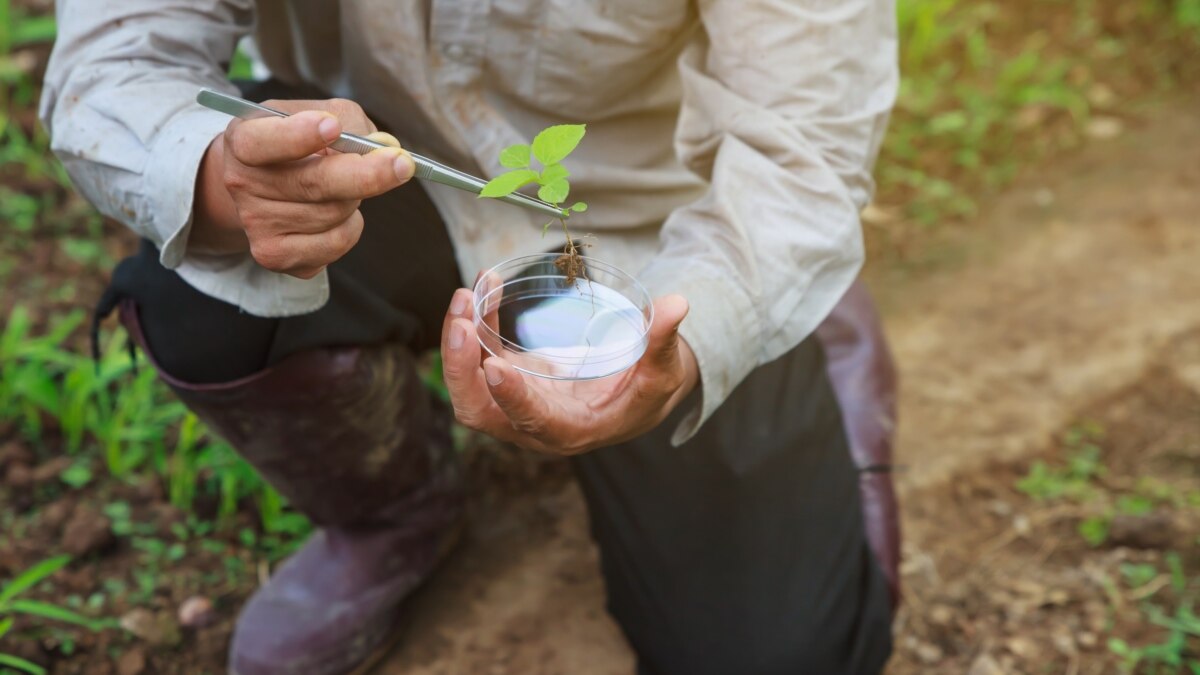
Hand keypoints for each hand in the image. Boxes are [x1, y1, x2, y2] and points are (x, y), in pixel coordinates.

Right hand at [190, 98, 414, 278]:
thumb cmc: (294, 145)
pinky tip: (336, 213)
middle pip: (312, 184)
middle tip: (402, 164)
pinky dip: (351, 226)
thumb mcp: (313, 114)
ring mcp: (257, 224)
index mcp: (244, 140)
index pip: (262, 141)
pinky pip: (336, 242)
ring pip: (334, 213)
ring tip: (343, 185)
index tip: (333, 126)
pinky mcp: (277, 256)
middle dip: (365, 174)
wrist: (260, 187)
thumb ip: (349, 121)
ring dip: (356, 197)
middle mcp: (242, 184)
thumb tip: (383, 148)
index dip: (298, 135)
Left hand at [440, 288, 698, 454]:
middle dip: (460, 369)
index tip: (495, 365)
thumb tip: (677, 305)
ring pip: (469, 384)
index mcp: (571, 431)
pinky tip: (483, 283)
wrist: (634, 393)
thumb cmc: (648, 390)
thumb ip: (664, 342)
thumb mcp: (663, 373)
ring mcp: (515, 400)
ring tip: (464, 296)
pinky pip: (478, 353)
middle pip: (480, 410)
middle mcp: (532, 424)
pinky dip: (475, 322)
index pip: (533, 423)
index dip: (511, 398)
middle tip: (462, 320)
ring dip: (458, 342)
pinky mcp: (510, 376)